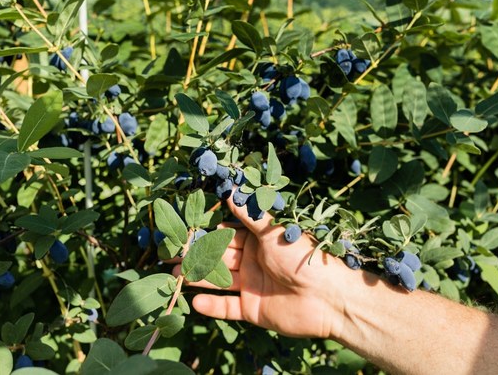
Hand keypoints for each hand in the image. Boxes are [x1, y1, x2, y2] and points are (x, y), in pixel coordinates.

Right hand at [175, 195, 353, 339]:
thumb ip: (249, 214)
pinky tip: (194, 303)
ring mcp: (252, 285)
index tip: (182, 231)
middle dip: (194, 256)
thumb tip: (230, 189)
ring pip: (218, 281)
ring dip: (197, 279)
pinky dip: (212, 306)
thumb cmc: (303, 257)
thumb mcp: (273, 230)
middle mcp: (253, 261)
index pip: (226, 234)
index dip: (205, 233)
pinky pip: (228, 307)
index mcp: (258, 240)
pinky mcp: (253, 309)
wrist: (329, 297)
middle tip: (168, 255)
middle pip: (218, 258)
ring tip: (172, 277)